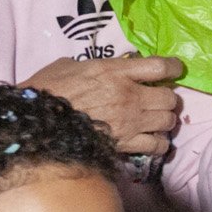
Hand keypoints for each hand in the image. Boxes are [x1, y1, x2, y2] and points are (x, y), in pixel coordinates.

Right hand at [25, 54, 185, 155]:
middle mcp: (129, 95)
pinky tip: (153, 141)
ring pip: (168, 122)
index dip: (174, 68)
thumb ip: (91, 65)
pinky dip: (159, 144)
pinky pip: (157, 146)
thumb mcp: (67, 65)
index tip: (176, 70)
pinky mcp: (126, 144)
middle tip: (159, 100)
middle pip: (170, 98)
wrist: (36, 124)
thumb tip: (99, 68)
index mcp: (116, 71)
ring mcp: (130, 121)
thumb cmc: (47, 90)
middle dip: (168, 99)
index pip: (160, 67)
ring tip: (156, 121)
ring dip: (165, 121)